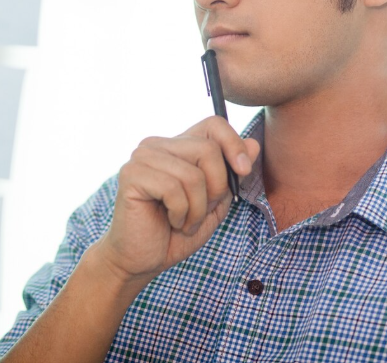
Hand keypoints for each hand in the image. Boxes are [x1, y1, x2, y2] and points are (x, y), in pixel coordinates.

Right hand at [94, 116, 259, 285]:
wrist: (141, 261)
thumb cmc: (175, 232)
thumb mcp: (215, 203)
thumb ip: (232, 174)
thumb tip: (254, 144)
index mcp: (176, 146)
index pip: (213, 125)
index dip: (234, 144)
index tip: (243, 171)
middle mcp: (157, 145)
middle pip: (208, 149)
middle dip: (216, 188)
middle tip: (201, 211)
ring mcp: (142, 157)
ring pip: (193, 174)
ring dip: (198, 208)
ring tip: (185, 222)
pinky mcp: (131, 175)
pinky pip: (173, 189)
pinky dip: (181, 214)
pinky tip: (171, 222)